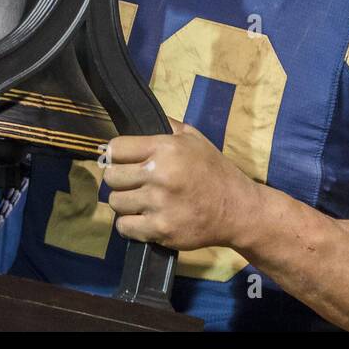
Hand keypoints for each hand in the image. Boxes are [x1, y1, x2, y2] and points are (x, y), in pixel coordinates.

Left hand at [104, 118, 260, 251]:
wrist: (237, 209)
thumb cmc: (215, 171)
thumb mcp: (196, 139)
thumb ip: (167, 126)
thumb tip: (140, 118)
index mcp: (166, 148)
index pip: (116, 148)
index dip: (117, 154)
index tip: (124, 160)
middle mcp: (160, 174)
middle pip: (111, 176)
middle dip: (120, 179)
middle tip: (134, 182)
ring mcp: (159, 204)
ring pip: (115, 203)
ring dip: (125, 203)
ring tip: (141, 201)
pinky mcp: (160, 229)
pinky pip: (124, 227)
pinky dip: (131, 224)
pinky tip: (145, 218)